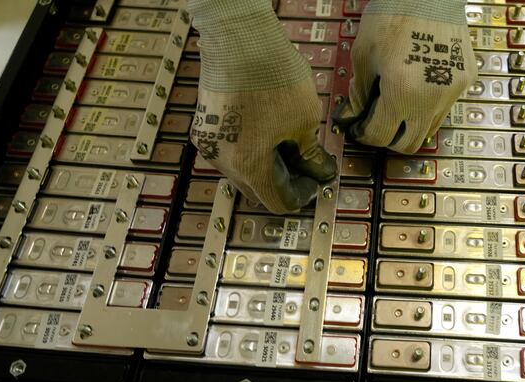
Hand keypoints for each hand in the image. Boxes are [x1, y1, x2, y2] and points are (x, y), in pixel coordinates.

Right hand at [188, 0, 336, 213]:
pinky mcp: (204, 124)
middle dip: (285, 181)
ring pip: (242, 170)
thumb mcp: (305, 119)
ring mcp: (209, 143)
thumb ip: (311, 153)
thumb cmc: (272, 76)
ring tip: (290, 143)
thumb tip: (320, 170)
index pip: (278, 201)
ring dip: (266, 166)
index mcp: (250, 167)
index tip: (317, 178)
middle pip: (257, 189)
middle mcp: (223, 161)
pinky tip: (269, 130)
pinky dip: (250, 149)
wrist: (238, 38)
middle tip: (307, 163)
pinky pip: (230, 149)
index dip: (303, 194)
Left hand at [334, 0, 476, 153]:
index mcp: (402, 92)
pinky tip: (417, 88)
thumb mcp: (364, 54)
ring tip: (396, 108)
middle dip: (389, 140)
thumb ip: (358, 91)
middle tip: (377, 126)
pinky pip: (444, 106)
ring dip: (410, 125)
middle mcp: (430, 98)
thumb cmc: (395, 13)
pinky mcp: (464, 80)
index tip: (359, 130)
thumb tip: (351, 115)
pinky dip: (428, 107)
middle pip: (408, 144)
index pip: (380, 135)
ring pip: (429, 129)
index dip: (364, 136)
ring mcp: (451, 91)